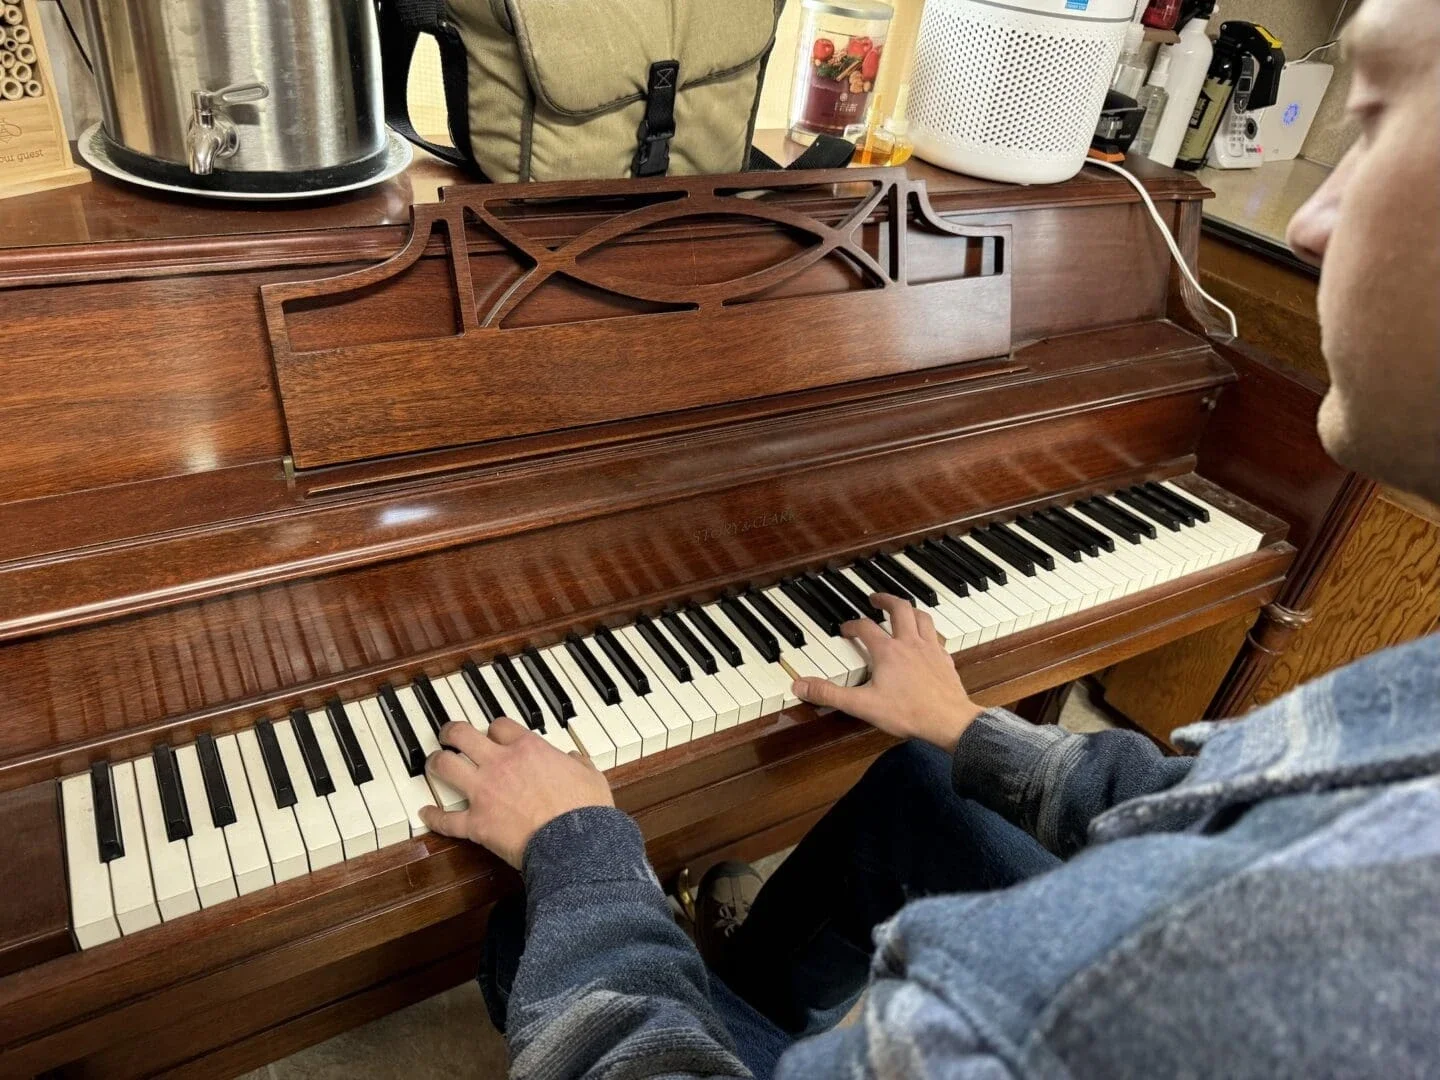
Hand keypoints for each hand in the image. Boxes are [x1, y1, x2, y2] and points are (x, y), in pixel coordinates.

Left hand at [419, 716, 613, 868]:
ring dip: (435, 763)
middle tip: (448, 734)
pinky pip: (446, 819)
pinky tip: (425, 814)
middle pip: (463, 735)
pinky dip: (434, 817)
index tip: (494, 735)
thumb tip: (576, 759)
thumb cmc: (585, 810)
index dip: (495, 729)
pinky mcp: (476, 823)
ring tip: (433, 763)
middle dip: (451, 732)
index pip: (500, 726)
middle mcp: (500, 763)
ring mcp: (484, 792)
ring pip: (446, 766)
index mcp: (529, 748)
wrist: (574, 843)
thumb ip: (580, 763)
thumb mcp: (592, 776)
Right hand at [791, 593, 983, 752]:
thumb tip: (800, 686)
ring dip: (910, 609)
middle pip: (899, 609)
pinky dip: (929, 632)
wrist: (948, 721)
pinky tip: (927, 639)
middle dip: (886, 600)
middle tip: (875, 599)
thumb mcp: (862, 705)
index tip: (846, 629)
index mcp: (888, 651)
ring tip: (903, 610)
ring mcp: (930, 649)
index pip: (866, 627)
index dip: (853, 625)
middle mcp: (910, 643)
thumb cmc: (908, 712)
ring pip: (922, 617)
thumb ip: (830, 694)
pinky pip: (937, 637)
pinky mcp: (945, 660)